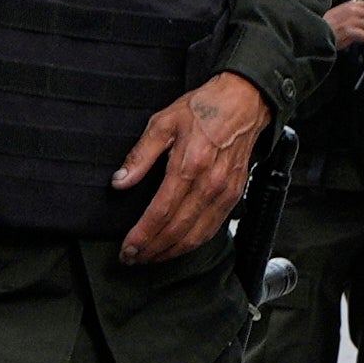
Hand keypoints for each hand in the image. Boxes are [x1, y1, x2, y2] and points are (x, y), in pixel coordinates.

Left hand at [116, 71, 273, 262]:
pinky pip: (211, 230)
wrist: (243, 104)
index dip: (142, 235)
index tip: (127, 247)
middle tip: (132, 258)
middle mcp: (209, 185)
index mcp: (189, 166)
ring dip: (170, 252)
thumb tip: (120, 181)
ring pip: (195, 236)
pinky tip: (176, 247)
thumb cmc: (203, 110)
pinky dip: (191, 244)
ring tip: (150, 257)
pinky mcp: (233, 198)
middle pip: (176, 230)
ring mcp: (224, 194)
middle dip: (152, 249)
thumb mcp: (163, 122)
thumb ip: (141, 155)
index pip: (160, 212)